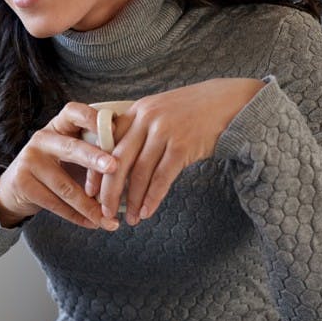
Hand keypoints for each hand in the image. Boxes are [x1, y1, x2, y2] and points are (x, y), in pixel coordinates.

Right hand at [0, 102, 120, 230]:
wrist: (14, 188)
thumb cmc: (54, 167)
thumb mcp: (70, 152)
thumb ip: (94, 150)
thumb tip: (133, 159)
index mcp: (58, 126)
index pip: (74, 112)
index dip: (92, 118)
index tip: (113, 127)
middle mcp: (42, 139)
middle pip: (72, 148)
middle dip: (95, 159)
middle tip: (115, 167)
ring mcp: (30, 161)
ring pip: (66, 186)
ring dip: (90, 206)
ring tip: (110, 219)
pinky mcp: (24, 184)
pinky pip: (56, 203)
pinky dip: (77, 216)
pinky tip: (93, 223)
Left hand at [94, 78, 265, 226]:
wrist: (231, 102)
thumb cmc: (195, 111)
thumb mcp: (162, 111)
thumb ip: (142, 130)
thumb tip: (123, 162)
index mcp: (137, 111)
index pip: (108, 142)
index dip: (97, 168)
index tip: (90, 189)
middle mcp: (147, 119)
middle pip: (118, 160)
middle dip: (109, 189)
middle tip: (105, 211)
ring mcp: (165, 132)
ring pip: (140, 172)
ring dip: (133, 200)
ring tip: (130, 218)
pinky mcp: (183, 145)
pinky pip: (162, 177)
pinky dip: (153, 198)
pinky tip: (147, 211)